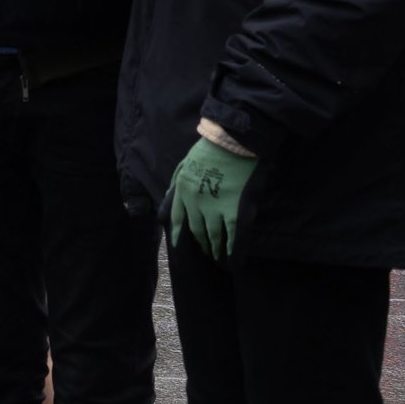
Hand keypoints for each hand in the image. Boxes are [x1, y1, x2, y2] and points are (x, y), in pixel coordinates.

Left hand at [166, 136, 257, 259]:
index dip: (177, 233)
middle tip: (206, 253)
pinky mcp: (234, 212)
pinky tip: (232, 259)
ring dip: (215, 249)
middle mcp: (194, 203)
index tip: (177, 245)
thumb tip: (170, 196)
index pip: (175, 217)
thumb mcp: (184, 164)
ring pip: (212, 236)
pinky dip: (232, 250)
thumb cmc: (210, 150)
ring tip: (217, 258)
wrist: (231, 144)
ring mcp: (214, 209)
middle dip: (200, 243)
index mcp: (181, 190)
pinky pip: (232, 237)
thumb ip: (178, 182)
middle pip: (195, 229)